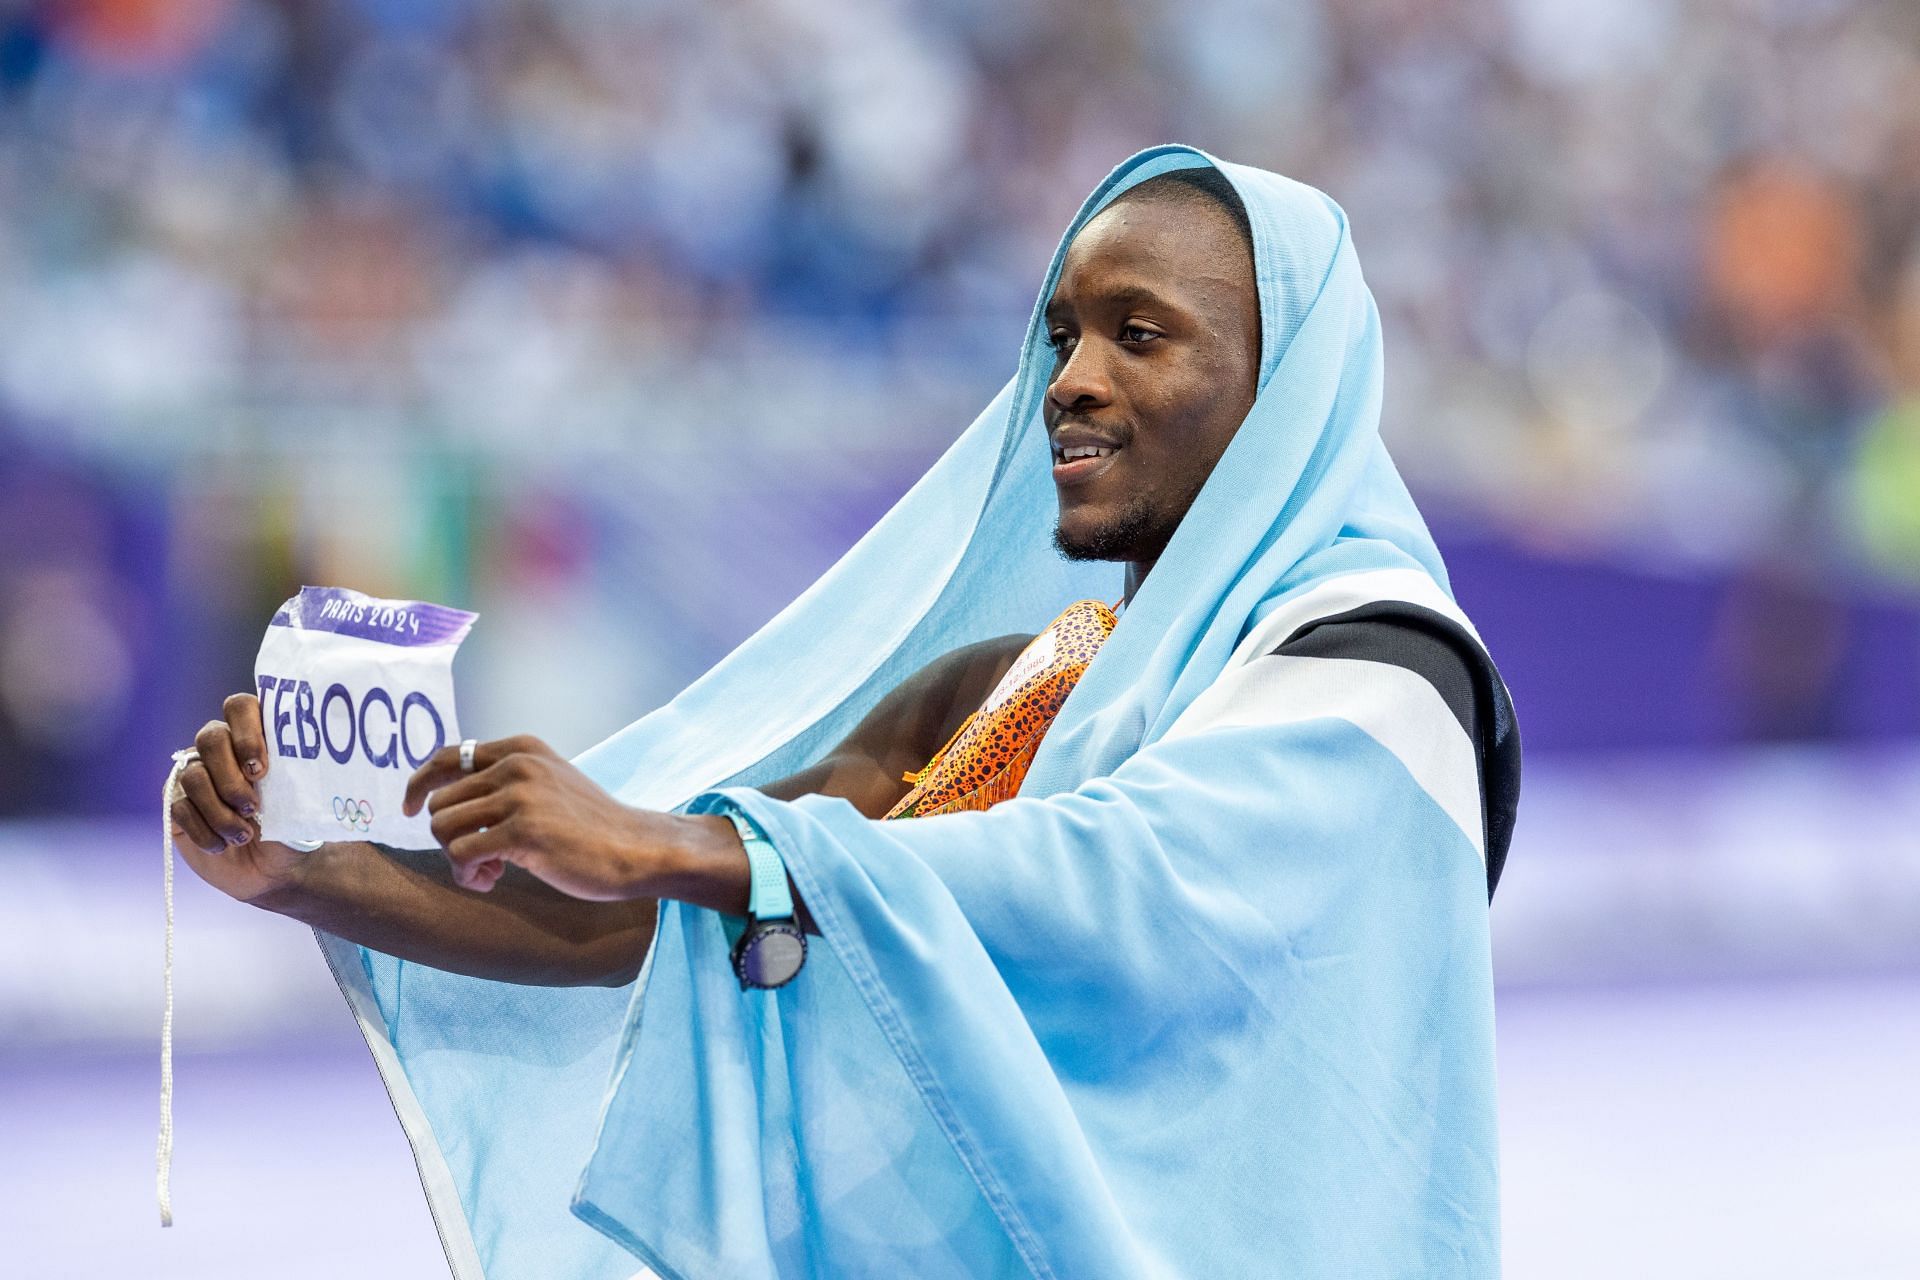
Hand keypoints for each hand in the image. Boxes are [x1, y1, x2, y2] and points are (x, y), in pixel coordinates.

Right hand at [169, 693, 309, 902]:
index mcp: (256, 737)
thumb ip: (288, 776)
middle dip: (231, 777)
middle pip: (210, 738)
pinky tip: (223, 846)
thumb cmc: (293, 828)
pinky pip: (180, 808)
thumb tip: (277, 768)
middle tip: (252, 807)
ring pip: (194, 777)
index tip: (261, 770)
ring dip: (220, 812)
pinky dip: (204, 832)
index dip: (247, 733)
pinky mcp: (178, 805)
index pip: (240, 707)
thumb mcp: (301, 801)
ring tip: (244, 835)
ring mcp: (195, 774)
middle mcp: (222, 749)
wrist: (275, 870)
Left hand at [403, 735, 676, 900]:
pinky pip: (460, 855)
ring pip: (443, 828)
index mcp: (521, 749)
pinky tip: (492, 881)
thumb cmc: (593, 826)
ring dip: (456, 859)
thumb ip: (507, 780)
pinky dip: (466, 875)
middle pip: (439, 802)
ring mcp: (520, 796)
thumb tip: (447, 797)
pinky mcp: (523, 832)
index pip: (446, 757)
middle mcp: (517, 765)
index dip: (417, 783)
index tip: (408, 809)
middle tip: (481, 860)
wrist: (636, 848)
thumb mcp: (550, 782)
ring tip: (488, 872)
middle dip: (448, 837)